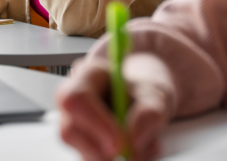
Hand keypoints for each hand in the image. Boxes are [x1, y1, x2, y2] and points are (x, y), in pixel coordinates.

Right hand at [56, 56, 172, 160]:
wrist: (143, 102)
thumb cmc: (143, 92)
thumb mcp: (156, 96)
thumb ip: (148, 113)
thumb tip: (132, 139)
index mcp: (88, 75)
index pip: (76, 98)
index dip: (95, 123)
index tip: (120, 143)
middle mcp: (72, 100)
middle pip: (70, 130)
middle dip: (103, 150)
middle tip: (133, 155)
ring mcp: (72, 125)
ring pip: (81, 152)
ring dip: (113, 159)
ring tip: (143, 148)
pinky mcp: (80, 147)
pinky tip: (134, 153)